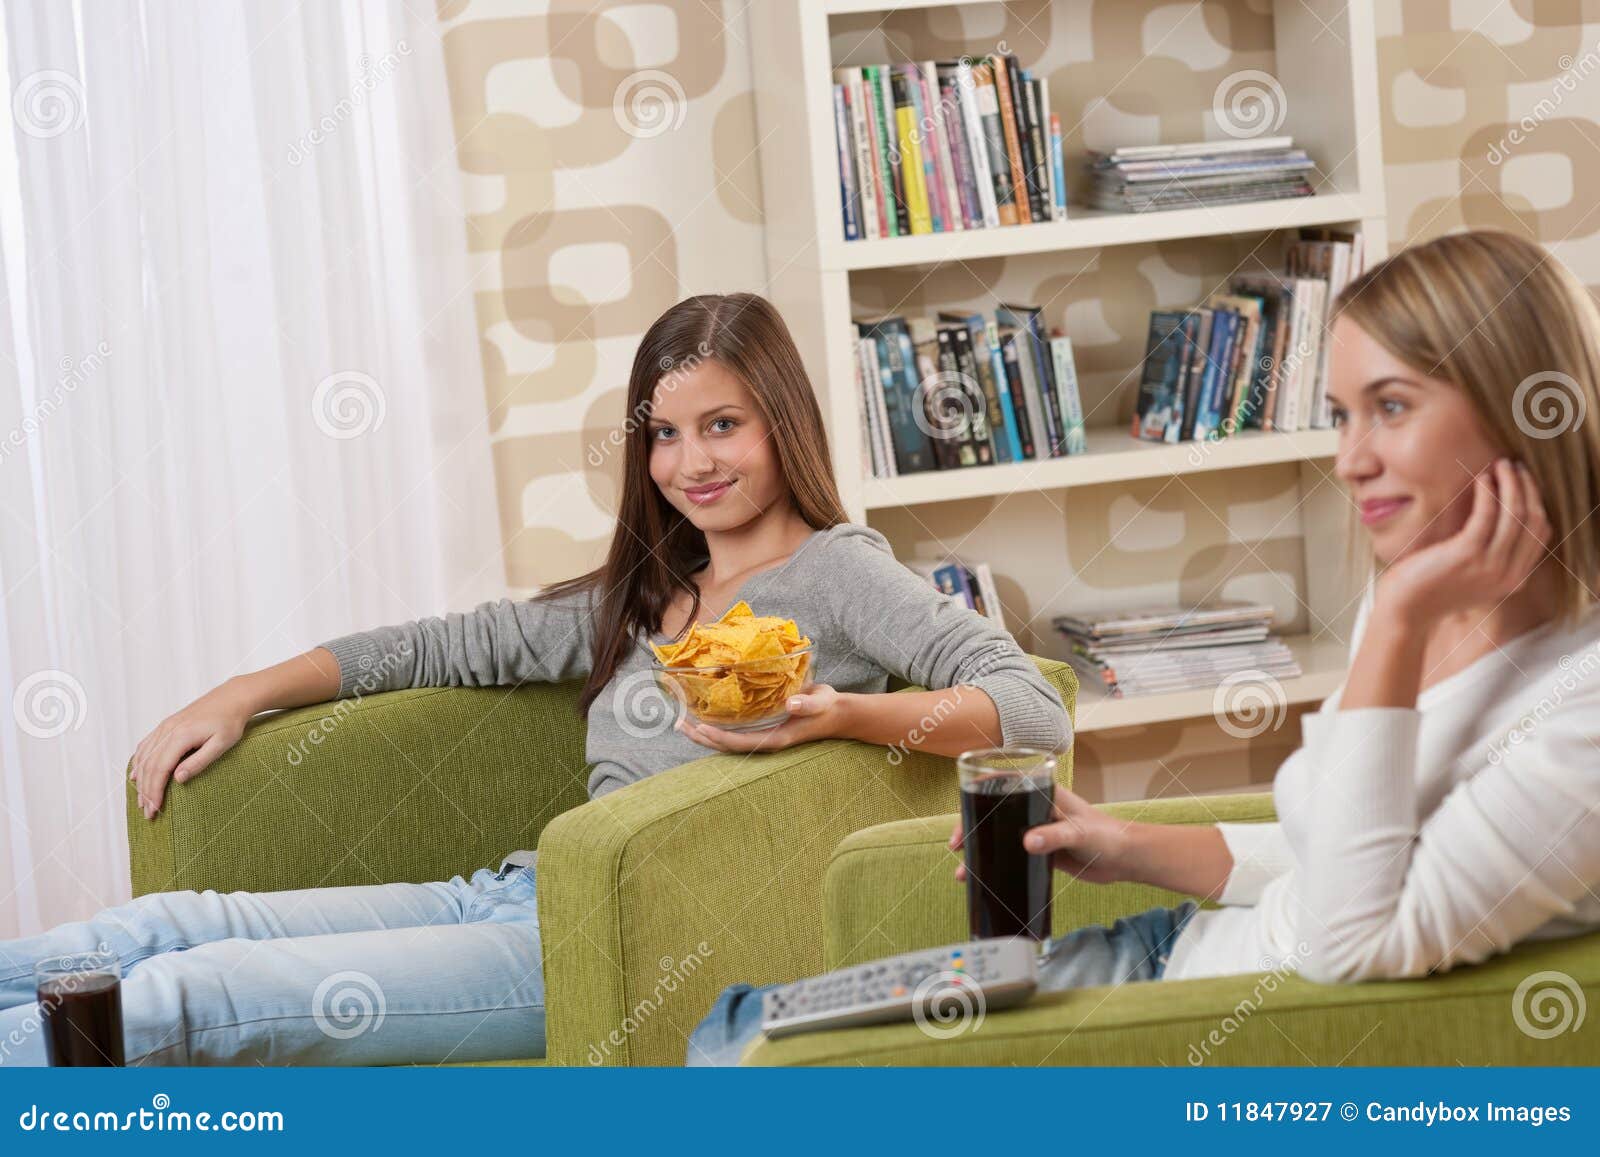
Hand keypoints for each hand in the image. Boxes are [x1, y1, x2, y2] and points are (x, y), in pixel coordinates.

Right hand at [129, 681, 253, 818]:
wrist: (231, 697)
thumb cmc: (230, 722)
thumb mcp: (222, 744)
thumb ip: (200, 761)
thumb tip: (178, 778)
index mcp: (181, 735)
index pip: (160, 769)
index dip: (154, 791)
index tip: (154, 810)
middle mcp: (168, 730)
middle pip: (148, 765)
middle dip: (145, 791)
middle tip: (147, 812)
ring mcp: (165, 726)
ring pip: (144, 756)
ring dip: (140, 780)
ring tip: (142, 800)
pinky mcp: (167, 725)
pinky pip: (146, 745)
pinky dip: (139, 762)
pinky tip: (136, 775)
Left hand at [675, 683, 848, 753]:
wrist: (836, 713)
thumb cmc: (827, 706)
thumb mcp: (821, 702)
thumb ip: (807, 703)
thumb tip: (789, 703)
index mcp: (776, 738)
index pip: (741, 743)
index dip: (720, 738)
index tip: (701, 728)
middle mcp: (765, 741)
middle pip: (727, 746)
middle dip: (702, 737)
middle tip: (679, 723)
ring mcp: (761, 736)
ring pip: (727, 740)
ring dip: (703, 733)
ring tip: (681, 722)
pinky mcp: (761, 729)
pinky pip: (733, 731)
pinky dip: (715, 726)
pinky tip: (701, 715)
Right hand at [949, 786, 1135, 885]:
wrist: (1126, 859)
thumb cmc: (1108, 836)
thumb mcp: (1080, 833)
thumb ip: (1055, 836)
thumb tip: (1027, 843)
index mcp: (1042, 792)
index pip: (1002, 785)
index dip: (977, 797)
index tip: (963, 816)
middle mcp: (1035, 808)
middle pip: (994, 814)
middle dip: (971, 829)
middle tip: (957, 847)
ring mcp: (1037, 830)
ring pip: (1000, 837)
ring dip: (981, 852)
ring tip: (964, 873)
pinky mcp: (1042, 851)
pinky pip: (1013, 856)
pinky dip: (997, 865)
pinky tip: (984, 879)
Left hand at [1377, 458, 1552, 625]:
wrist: (1405, 611)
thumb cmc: (1430, 589)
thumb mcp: (1471, 576)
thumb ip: (1490, 558)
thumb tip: (1494, 521)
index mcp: (1513, 579)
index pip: (1539, 533)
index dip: (1535, 502)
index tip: (1524, 482)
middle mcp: (1509, 574)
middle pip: (1533, 520)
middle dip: (1527, 487)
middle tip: (1515, 466)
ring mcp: (1491, 566)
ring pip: (1515, 514)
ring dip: (1511, 484)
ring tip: (1501, 464)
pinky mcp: (1468, 554)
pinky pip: (1487, 514)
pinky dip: (1487, 492)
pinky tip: (1481, 478)